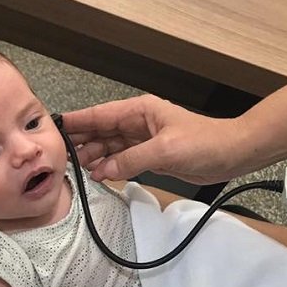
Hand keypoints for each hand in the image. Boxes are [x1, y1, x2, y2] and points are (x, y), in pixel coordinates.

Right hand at [63, 94, 248, 184]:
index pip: (100, 114)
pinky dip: (111, 167)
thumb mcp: (164, 150)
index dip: (77, 121)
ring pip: (111, 147)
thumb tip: (101, 171)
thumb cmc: (205, 142)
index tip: (55, 127)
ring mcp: (144, 140)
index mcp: (140, 111)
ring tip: (78, 169)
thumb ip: (130, 160)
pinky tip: (100, 175)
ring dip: (96, 157)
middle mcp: (139, 123)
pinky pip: (124, 160)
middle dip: (82, 142)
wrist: (231, 154)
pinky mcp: (151, 156)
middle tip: (62, 156)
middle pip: (102, 131)